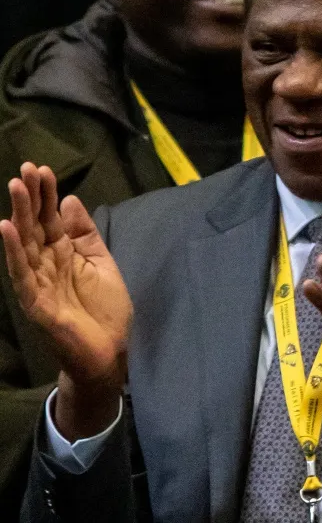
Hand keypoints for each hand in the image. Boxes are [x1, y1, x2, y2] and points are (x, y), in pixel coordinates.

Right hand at [1, 164, 131, 438]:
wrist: (110, 353)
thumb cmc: (105, 311)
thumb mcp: (101, 264)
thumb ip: (85, 235)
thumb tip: (70, 200)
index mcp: (62, 254)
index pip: (50, 219)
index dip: (47, 195)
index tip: (43, 169)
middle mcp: (45, 264)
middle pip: (35, 226)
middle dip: (31, 197)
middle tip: (26, 169)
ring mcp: (37, 282)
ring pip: (25, 244)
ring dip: (19, 215)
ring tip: (15, 188)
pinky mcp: (35, 301)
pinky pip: (22, 272)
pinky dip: (14, 251)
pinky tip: (7, 228)